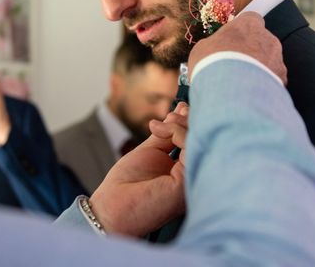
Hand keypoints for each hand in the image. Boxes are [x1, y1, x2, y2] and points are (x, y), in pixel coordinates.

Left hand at [89, 104, 188, 236]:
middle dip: (190, 121)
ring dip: (181, 125)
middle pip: (202, 142)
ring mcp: (192, 181)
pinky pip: (191, 147)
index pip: (198, 144)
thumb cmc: (127, 184)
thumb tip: (181, 112)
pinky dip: (177, 132)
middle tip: (178, 112)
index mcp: (186, 172)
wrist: (111, 206)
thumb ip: (167, 134)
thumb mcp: (150, 150)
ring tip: (163, 123)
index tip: (183, 108)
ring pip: (199, 142)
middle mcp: (193, 177)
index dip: (193, 124)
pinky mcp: (188, 182)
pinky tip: (162, 130)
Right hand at [188, 12, 286, 83]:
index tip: (232, 41)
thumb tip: (213, 52)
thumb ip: (214, 46)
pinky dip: (265, 86)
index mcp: (248, 25)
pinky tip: (251, 93)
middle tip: (235, 66)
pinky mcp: (282, 80)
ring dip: (259, 70)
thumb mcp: (202, 49)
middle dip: (251, 53)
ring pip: (270, 62)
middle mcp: (268, 38)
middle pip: (261, 42)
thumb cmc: (213, 63)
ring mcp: (278, 59)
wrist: (231, 90)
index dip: (242, 31)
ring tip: (242, 84)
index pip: (251, 19)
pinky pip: (274, 80)